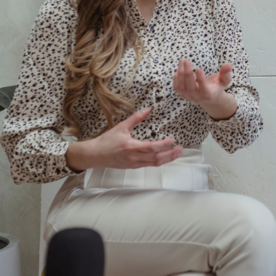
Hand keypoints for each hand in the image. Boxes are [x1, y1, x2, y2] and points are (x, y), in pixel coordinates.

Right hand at [65, 108, 182, 171]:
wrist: (95, 155)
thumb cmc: (106, 141)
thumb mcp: (121, 127)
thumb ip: (135, 118)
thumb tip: (148, 109)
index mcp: (131, 147)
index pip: (151, 147)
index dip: (164, 145)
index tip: (173, 139)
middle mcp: (134, 157)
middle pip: (156, 158)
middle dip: (170, 154)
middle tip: (181, 148)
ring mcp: (134, 163)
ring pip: (154, 163)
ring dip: (168, 159)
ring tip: (177, 153)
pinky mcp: (133, 167)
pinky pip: (149, 165)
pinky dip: (160, 161)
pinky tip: (166, 157)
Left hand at [173, 59, 236, 120]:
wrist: (209, 96)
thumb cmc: (217, 86)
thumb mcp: (224, 80)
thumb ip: (226, 73)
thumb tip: (229, 65)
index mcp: (209, 94)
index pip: (203, 88)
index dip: (200, 79)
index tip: (198, 68)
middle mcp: (198, 97)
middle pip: (190, 87)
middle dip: (187, 73)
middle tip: (187, 60)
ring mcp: (189, 97)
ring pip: (182, 87)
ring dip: (180, 73)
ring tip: (182, 61)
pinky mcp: (183, 95)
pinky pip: (177, 88)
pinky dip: (176, 79)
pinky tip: (178, 70)